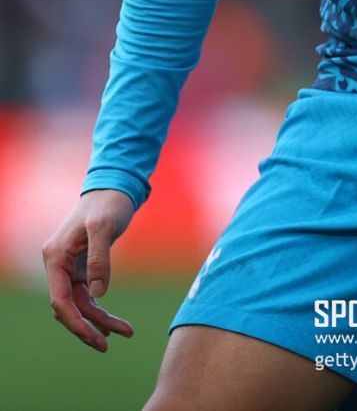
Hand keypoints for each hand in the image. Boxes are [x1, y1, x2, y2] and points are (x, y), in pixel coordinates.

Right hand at [42, 189, 135, 351]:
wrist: (114, 187)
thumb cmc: (108, 203)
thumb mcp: (104, 227)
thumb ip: (99, 259)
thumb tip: (98, 294)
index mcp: (55, 257)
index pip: (60, 300)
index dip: (74, 322)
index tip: (94, 338)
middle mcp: (58, 264)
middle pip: (69, 307)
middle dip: (88, 327)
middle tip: (109, 345)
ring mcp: (69, 267)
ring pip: (81, 304)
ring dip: (100, 320)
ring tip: (126, 332)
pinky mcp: (82, 267)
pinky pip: (88, 296)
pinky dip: (100, 309)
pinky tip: (115, 324)